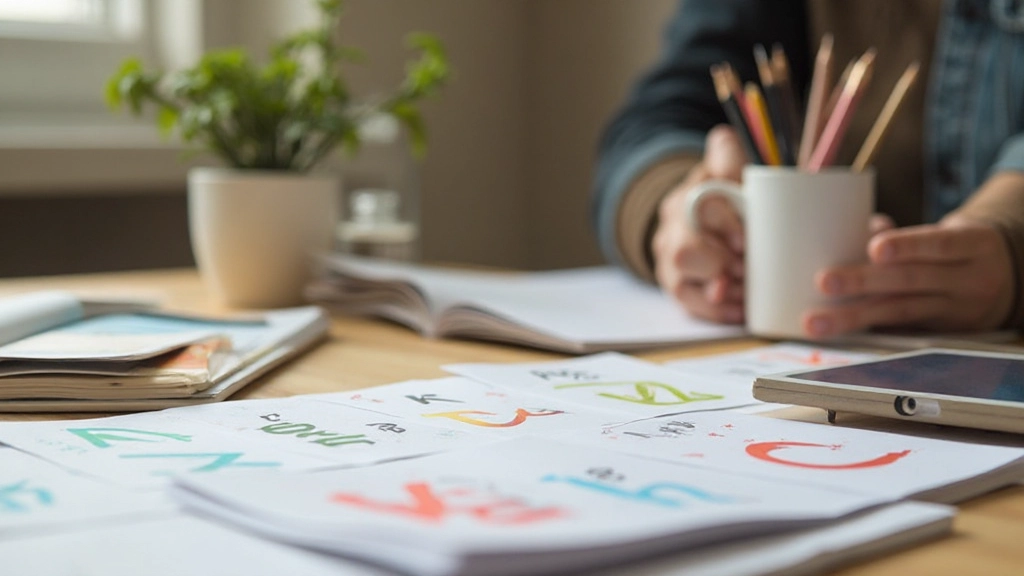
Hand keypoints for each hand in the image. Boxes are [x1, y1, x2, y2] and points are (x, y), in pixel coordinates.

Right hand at [652, 125, 745, 322]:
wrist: (696, 215)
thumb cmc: (726, 194)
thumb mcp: (727, 167)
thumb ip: (729, 153)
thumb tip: (724, 141)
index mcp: (690, 192)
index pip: (703, 206)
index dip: (726, 224)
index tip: (745, 240)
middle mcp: (674, 225)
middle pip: (685, 252)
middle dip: (719, 264)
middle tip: (745, 268)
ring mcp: (669, 257)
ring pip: (682, 281)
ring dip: (720, 290)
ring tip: (745, 290)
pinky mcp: (674, 283)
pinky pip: (688, 303)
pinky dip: (717, 309)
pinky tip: (740, 309)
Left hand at [803, 215, 1013, 337]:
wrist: (1004, 282)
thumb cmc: (957, 250)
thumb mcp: (946, 234)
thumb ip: (903, 234)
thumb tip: (860, 230)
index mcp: (973, 244)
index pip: (940, 244)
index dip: (908, 246)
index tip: (875, 249)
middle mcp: (968, 280)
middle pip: (911, 281)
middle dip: (864, 282)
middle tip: (824, 281)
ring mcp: (954, 310)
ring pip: (898, 312)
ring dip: (852, 317)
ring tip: (816, 322)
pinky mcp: (939, 333)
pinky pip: (897, 329)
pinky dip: (864, 328)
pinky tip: (836, 332)